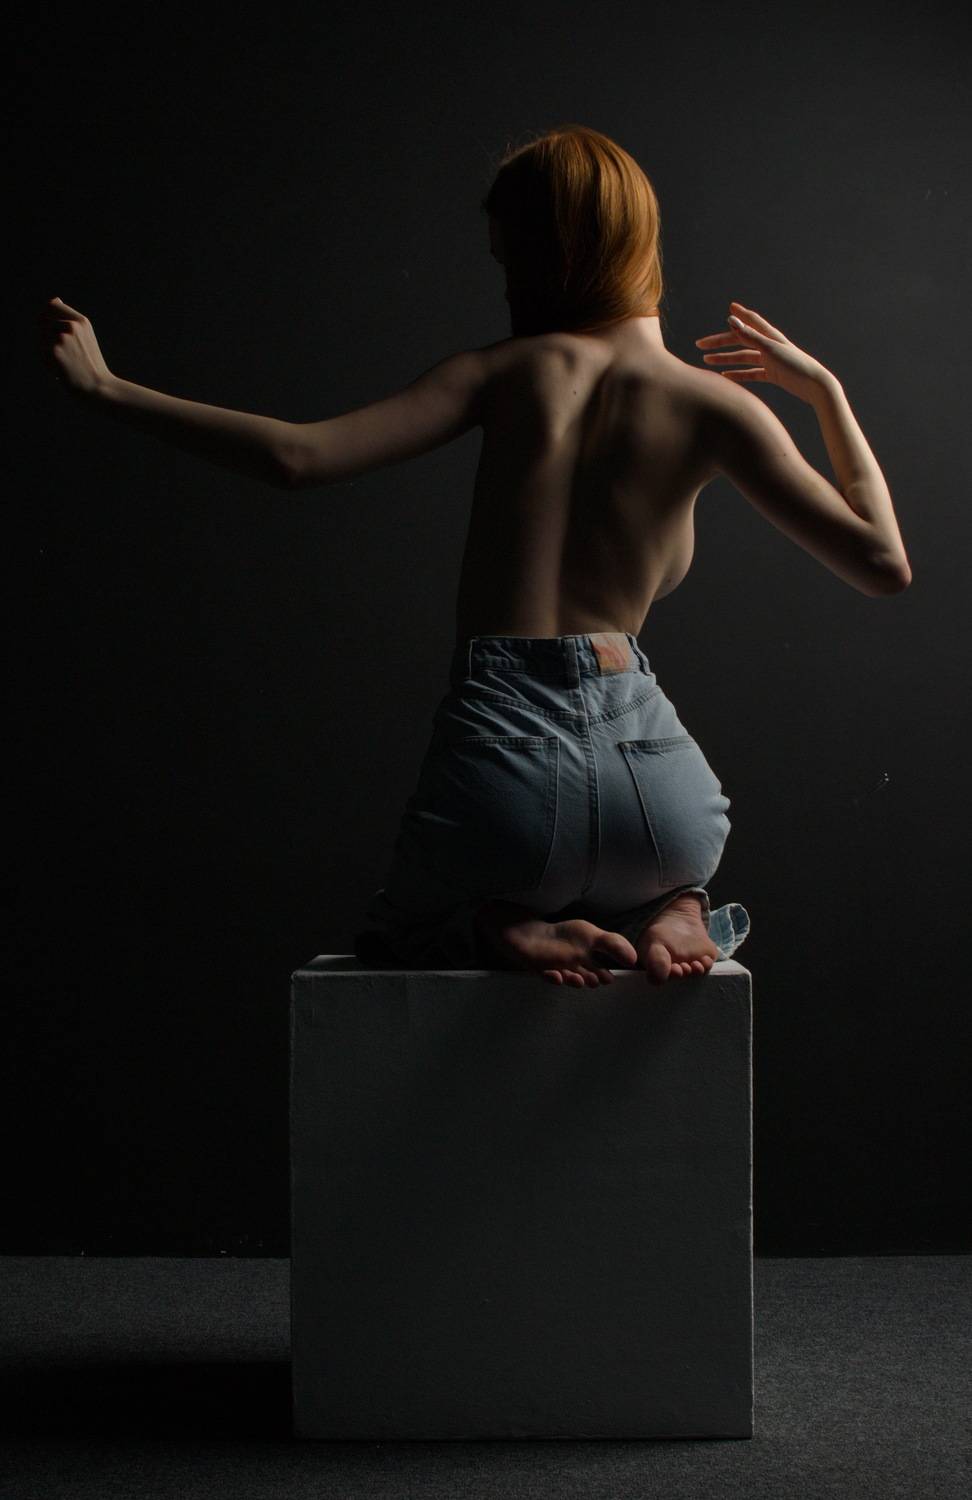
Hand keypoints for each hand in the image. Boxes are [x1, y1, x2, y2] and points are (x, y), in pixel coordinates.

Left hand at [40, 296, 113, 396]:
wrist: (100, 388)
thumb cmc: (92, 366)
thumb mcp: (86, 337)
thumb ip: (70, 320)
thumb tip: (55, 299)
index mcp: (81, 321)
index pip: (51, 306)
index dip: (43, 315)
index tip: (44, 327)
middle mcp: (71, 325)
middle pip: (42, 324)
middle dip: (45, 338)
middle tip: (62, 356)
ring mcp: (62, 337)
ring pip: (40, 339)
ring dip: (46, 352)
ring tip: (63, 365)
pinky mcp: (54, 351)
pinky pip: (41, 353)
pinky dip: (48, 364)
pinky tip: (62, 372)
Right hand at [695, 302, 831, 403]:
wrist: (815, 386)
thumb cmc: (795, 366)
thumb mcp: (770, 349)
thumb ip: (749, 335)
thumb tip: (730, 320)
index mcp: (770, 336)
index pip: (751, 321)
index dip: (740, 314)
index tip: (730, 306)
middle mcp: (769, 346)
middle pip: (740, 341)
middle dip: (720, 342)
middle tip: (700, 344)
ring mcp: (771, 361)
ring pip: (742, 357)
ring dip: (725, 358)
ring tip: (707, 361)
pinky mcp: (773, 374)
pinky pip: (751, 373)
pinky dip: (738, 374)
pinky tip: (726, 376)